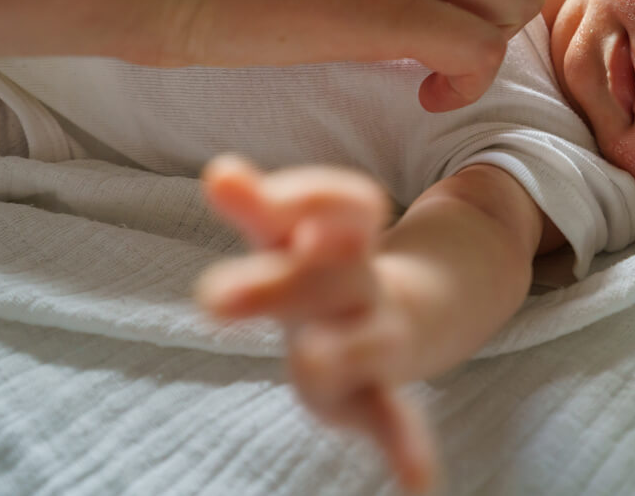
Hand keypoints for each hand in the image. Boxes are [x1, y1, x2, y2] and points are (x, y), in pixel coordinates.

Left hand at [196, 156, 438, 493]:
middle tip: (215, 298)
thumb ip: (259, 205)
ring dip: (344, 353)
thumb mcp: (290, 233)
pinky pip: (397, 422)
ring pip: (366, 343)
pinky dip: (409, 450)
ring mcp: (376, 339)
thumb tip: (218, 170)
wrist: (406, 316)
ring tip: (314, 362)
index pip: (336, 202)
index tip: (224, 181)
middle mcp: (361, 286)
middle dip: (279, 282)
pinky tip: (419, 485)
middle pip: (328, 274)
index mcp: (338, 240)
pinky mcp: (379, 397)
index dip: (301, 193)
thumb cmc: (325, 271)